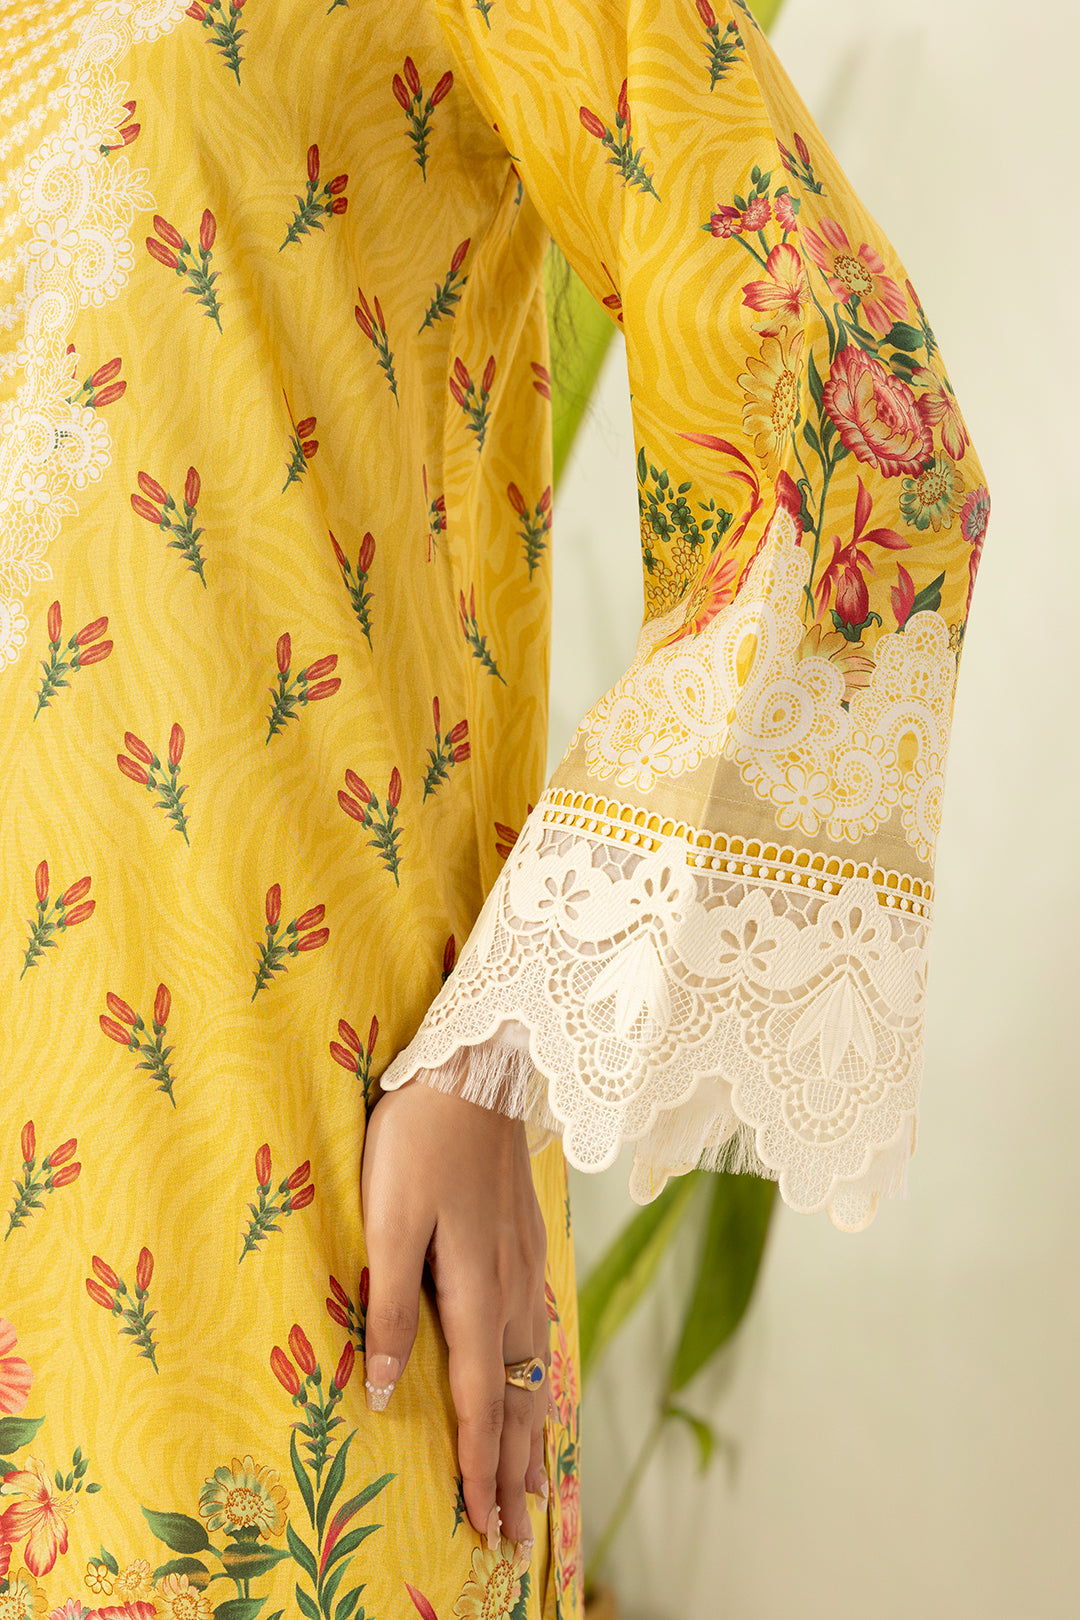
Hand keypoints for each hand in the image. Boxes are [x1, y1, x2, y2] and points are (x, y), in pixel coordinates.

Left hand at [359, 1078, 549, 1551]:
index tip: (482, 1528)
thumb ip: (391, 1305)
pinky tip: (539, 1378)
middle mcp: (512, 1289)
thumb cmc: (419, 1140)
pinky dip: (541, 1376)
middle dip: (517, 1471)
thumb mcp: (388, 1220)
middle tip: (514, 1534)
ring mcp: (526, 1264)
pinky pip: (541, 1331)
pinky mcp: (526, 1241)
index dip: (481, 1469)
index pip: (483, 1401)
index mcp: (475, 1291)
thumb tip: (391, 1392)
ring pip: (535, 1367)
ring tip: (534, 1481)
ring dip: (534, 1430)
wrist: (475, 1068)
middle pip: (520, 1398)